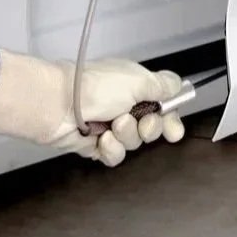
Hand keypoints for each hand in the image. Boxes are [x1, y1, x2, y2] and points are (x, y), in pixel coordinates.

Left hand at [0, 49, 185, 166]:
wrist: (58, 104)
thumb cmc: (96, 87)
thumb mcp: (138, 80)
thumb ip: (163, 86)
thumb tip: (179, 85)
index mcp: (135, 85)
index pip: (162, 104)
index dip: (170, 119)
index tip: (173, 131)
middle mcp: (124, 104)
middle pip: (152, 127)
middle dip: (147, 128)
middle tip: (136, 121)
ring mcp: (110, 125)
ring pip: (134, 143)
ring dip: (126, 136)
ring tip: (111, 125)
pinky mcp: (96, 144)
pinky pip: (115, 155)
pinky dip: (111, 149)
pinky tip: (101, 140)